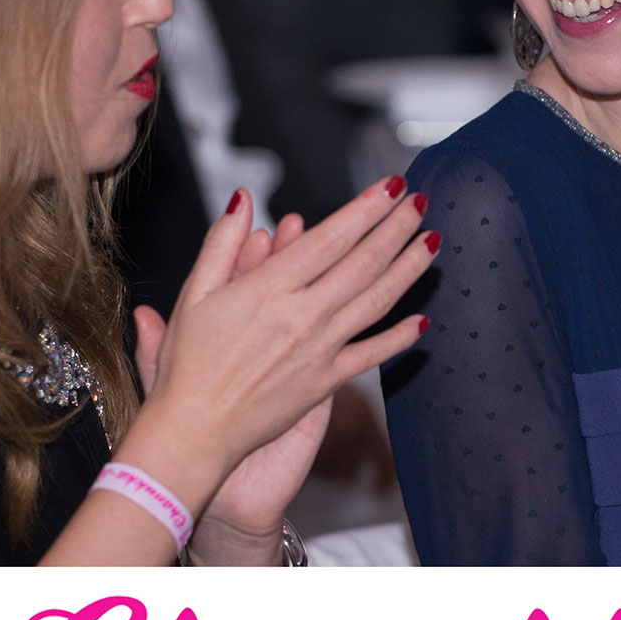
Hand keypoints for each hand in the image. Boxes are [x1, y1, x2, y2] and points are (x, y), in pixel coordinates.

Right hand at [125, 182, 432, 520]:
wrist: (193, 432)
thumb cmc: (187, 365)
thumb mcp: (194, 293)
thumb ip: (221, 242)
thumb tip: (242, 198)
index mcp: (268, 289)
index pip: (331, 238)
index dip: (366, 209)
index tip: (390, 186)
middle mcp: (301, 316)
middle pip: (363, 263)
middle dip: (396, 228)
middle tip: (420, 202)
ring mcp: (318, 350)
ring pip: (376, 301)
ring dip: (409, 269)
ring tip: (433, 241)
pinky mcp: (325, 383)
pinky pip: (371, 354)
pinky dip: (400, 338)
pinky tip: (422, 320)